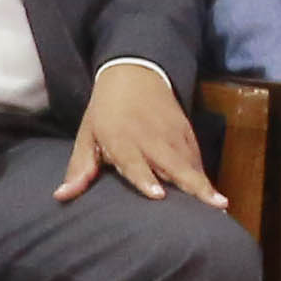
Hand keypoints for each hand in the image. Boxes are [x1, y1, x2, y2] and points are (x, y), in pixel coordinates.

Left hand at [58, 63, 219, 203]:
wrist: (134, 74)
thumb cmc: (105, 112)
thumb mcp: (86, 136)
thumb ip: (79, 168)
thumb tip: (60, 196)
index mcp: (121, 139)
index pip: (134, 161)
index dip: (146, 178)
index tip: (159, 196)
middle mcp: (150, 137)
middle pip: (173, 163)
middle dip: (192, 184)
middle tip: (213, 205)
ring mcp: (172, 133)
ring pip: (190, 161)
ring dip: (204, 183)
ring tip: (220, 205)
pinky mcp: (186, 131)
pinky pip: (196, 156)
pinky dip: (204, 173)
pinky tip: (212, 194)